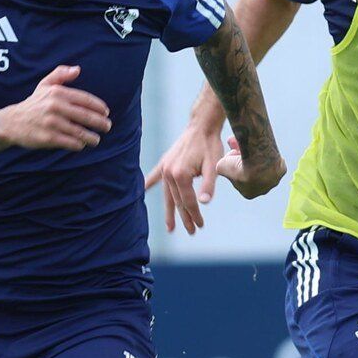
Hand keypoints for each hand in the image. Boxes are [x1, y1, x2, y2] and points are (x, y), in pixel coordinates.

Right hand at [0, 66, 110, 151]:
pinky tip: (81, 144)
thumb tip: (77, 69)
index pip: (85, 99)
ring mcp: (52, 123)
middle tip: (108, 127)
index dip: (99, 107)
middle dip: (100, 123)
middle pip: (86, 116)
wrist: (12, 122)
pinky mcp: (48, 138)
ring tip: (97, 139)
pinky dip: (78, 145)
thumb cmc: (33, 104)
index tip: (106, 112)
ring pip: (80, 132)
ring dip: (92, 137)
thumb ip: (60, 74)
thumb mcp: (44, 85)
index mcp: (57, 93)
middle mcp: (55, 107)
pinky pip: (70, 142)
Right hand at [144, 117, 226, 234]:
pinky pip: (156, 176)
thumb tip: (203, 203)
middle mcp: (169, 173)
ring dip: (170, 211)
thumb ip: (208, 185)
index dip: (195, 215)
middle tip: (192, 231)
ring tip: (170, 226)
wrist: (202, 125)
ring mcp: (165, 168)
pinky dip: (150, 183)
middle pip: (177, 201)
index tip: (200, 226)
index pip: (188, 201)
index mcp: (181, 175)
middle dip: (185, 218)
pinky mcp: (165, 162)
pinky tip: (143, 189)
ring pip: (168, 195)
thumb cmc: (210, 145)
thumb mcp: (214, 165)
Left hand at [214, 136, 284, 200]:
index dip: (234, 169)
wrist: (260, 160)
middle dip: (243, 161)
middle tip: (237, 150)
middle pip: (250, 172)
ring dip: (255, 157)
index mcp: (248, 194)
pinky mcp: (282, 170)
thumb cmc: (239, 165)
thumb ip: (220, 167)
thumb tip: (222, 165)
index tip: (232, 159)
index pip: (239, 180)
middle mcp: (263, 189)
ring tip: (247, 146)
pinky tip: (260, 148)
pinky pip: (273, 161)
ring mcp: (274, 180)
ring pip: (262, 166)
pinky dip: (267, 154)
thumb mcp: (221, 166)